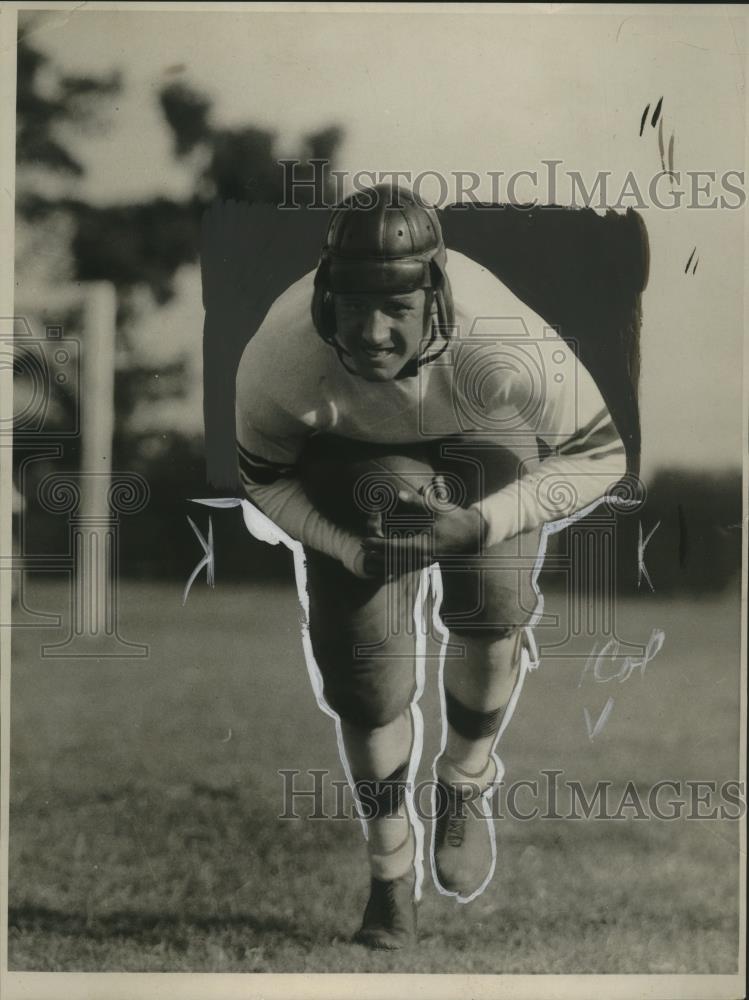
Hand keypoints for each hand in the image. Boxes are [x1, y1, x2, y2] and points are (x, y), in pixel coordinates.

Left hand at [360, 484, 487, 578]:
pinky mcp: (430, 561)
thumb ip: (417, 502)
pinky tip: (389, 570)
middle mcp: (423, 557)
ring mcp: (427, 561)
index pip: (394, 547)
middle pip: (394, 559)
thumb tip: (399, 494)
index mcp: (423, 545)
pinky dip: (397, 567)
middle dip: (377, 553)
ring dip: (384, 561)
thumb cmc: (456, 519)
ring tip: (370, 558)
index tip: (365, 541)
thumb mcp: (437, 508)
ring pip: (401, 566)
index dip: (378, 544)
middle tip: (363, 547)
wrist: (475, 533)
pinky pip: (409, 567)